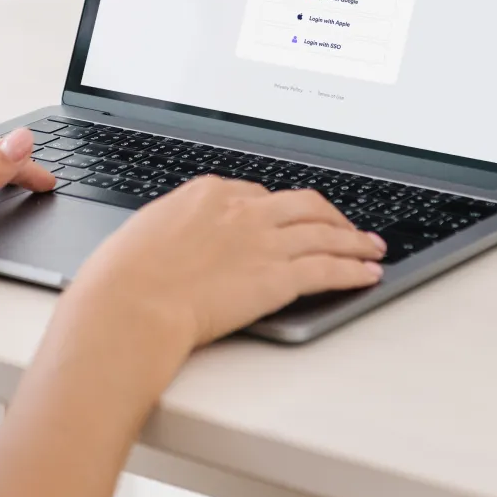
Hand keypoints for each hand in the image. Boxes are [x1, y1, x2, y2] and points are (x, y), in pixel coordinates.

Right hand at [68, 176, 385, 354]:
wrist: (132, 303)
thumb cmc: (124, 274)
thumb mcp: (146, 231)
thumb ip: (175, 228)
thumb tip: (179, 237)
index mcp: (208, 193)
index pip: (259, 194)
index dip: (281, 209)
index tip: (290, 219)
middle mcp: (243, 210)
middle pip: (302, 204)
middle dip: (329, 215)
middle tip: (344, 225)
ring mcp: (264, 241)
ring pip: (324, 232)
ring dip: (354, 239)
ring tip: (372, 247)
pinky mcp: (278, 278)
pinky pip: (328, 268)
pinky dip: (353, 269)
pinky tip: (367, 274)